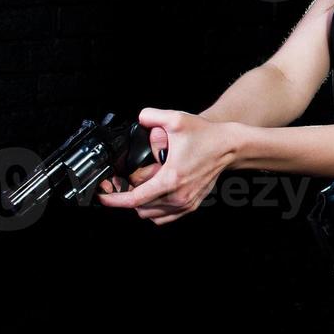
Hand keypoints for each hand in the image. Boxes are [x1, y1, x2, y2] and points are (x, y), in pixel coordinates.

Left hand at [97, 108, 236, 225]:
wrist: (230, 146)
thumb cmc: (208, 136)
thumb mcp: (176, 119)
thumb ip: (151, 116)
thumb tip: (139, 119)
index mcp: (171, 179)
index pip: (134, 199)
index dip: (114, 199)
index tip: (103, 196)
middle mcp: (178, 195)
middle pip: (139, 209)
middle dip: (125, 198)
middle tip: (120, 184)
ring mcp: (186, 203)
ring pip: (151, 215)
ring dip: (140, 205)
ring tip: (136, 190)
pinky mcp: (192, 204)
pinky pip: (164, 217)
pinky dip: (154, 211)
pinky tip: (152, 196)